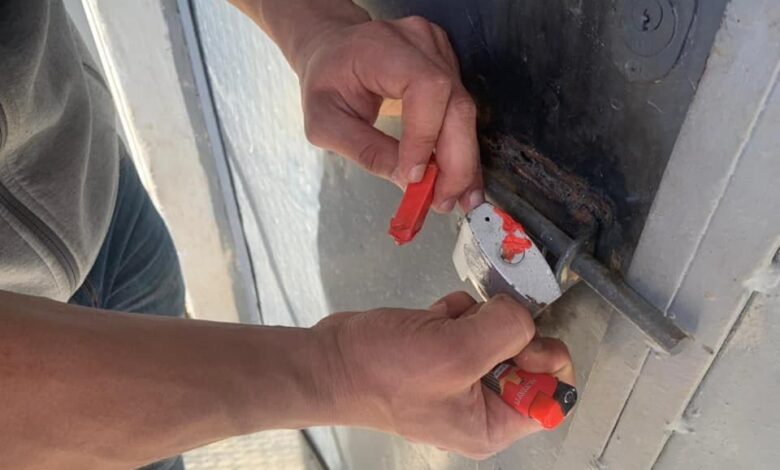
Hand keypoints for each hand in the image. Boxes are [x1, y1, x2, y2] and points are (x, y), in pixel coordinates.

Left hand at [294, 16, 483, 212]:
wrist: (334, 51)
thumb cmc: (325, 83)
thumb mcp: (325, 122)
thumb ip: (365, 150)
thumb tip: (408, 181)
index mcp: (383, 48)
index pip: (426, 88)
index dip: (427, 136)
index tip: (416, 177)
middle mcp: (419, 43)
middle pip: (456, 104)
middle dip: (456, 161)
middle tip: (445, 201)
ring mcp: (439, 52)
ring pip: (465, 112)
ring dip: (463, 161)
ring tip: (454, 198)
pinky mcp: (449, 66)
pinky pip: (462, 113)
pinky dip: (460, 149)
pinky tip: (458, 178)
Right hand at [313, 292, 574, 458]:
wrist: (329, 361)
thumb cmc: (386, 372)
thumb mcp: (456, 353)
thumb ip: (507, 331)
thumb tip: (525, 316)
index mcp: (492, 424)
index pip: (551, 395)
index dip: (549, 360)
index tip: (526, 337)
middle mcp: (480, 404)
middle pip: (526, 357)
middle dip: (501, 331)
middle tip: (474, 324)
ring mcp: (459, 376)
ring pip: (496, 333)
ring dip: (475, 317)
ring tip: (443, 324)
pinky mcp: (441, 352)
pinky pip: (469, 323)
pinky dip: (455, 313)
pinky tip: (432, 317)